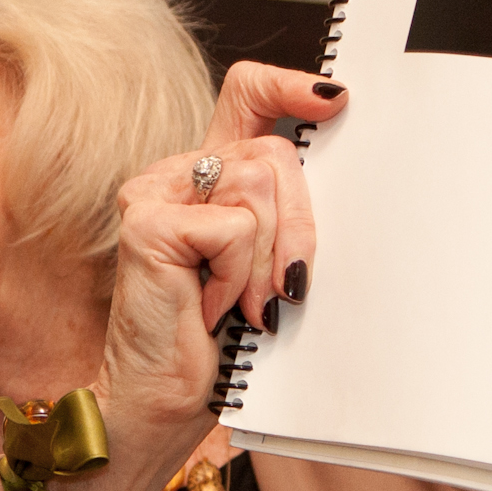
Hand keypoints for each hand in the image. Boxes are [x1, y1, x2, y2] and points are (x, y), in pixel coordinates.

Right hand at [74, 64, 343, 490]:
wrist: (165, 404)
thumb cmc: (219, 345)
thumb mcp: (270, 268)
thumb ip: (289, 216)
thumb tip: (344, 174)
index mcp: (209, 178)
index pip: (247, 94)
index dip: (291, 86)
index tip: (336, 103)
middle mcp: (178, 174)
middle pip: (274, 153)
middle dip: (302, 226)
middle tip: (288, 288)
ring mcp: (155, 192)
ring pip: (260, 186)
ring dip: (270, 260)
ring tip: (247, 306)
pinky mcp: (147, 222)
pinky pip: (235, 229)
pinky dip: (239, 277)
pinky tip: (215, 309)